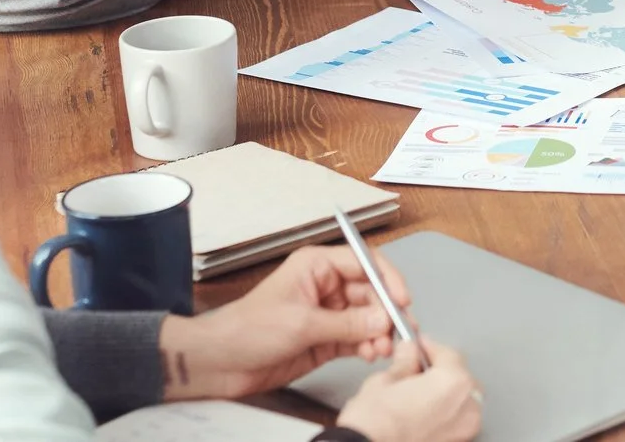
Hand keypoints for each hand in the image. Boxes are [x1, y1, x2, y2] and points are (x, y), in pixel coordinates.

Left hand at [159, 244, 409, 398]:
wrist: (222, 361)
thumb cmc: (247, 329)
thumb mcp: (301, 323)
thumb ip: (346, 323)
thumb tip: (382, 320)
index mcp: (316, 266)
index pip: (364, 263)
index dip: (387, 279)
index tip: (402, 299)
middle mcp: (325, 286)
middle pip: (370, 293)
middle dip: (385, 312)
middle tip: (397, 331)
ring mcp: (326, 314)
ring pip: (367, 318)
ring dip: (379, 333)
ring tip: (382, 348)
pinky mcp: (325, 339)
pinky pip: (357, 338)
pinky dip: (368, 346)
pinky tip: (372, 354)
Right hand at [337, 338, 483, 441]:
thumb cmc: (376, 425)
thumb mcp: (386, 380)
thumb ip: (405, 361)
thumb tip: (409, 351)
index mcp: (454, 383)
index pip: (448, 354)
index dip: (429, 346)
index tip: (418, 345)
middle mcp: (466, 408)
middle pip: (459, 377)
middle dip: (439, 369)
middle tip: (416, 367)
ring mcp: (463, 431)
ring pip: (461, 400)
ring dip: (444, 391)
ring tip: (418, 390)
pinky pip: (456, 420)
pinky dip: (444, 412)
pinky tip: (423, 410)